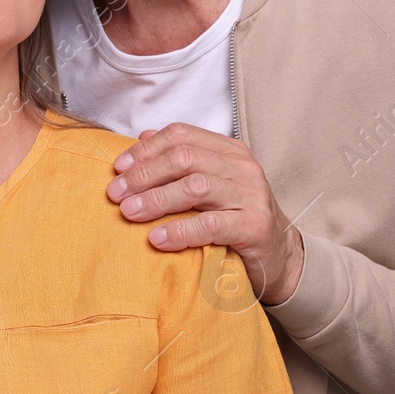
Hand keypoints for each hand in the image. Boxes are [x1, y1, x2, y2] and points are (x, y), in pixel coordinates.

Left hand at [107, 123, 305, 305]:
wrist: (279, 258)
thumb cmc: (235, 220)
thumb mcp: (209, 186)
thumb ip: (180, 161)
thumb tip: (140, 138)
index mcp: (229, 151)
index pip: (181, 135)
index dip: (146, 149)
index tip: (118, 169)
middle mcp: (243, 167)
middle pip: (184, 158)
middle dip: (144, 174)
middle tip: (115, 194)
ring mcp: (252, 195)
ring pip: (196, 187)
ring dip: (156, 199)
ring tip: (129, 212)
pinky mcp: (255, 226)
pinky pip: (211, 224)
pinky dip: (180, 230)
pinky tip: (157, 238)